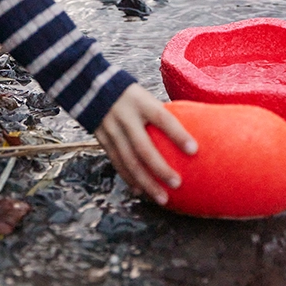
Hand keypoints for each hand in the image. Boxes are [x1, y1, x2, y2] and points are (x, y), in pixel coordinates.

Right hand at [94, 83, 197, 205]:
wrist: (91, 87)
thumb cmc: (129, 94)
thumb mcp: (145, 96)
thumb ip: (160, 112)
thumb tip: (190, 128)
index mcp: (141, 102)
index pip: (162, 118)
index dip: (178, 134)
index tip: (194, 150)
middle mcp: (125, 116)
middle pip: (143, 147)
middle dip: (160, 168)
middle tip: (177, 184)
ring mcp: (111, 129)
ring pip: (129, 161)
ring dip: (146, 182)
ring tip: (162, 198)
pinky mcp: (102, 139)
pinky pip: (117, 162)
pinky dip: (129, 178)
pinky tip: (141, 191)